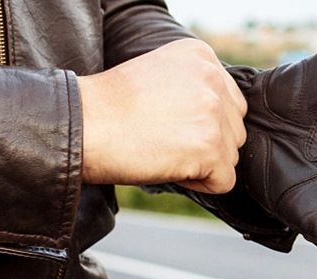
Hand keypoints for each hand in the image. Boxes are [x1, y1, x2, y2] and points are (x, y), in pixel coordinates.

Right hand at [79, 39, 245, 193]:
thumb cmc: (109, 107)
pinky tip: (168, 167)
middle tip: (163, 139)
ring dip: (201, 162)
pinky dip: (199, 183)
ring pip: (230, 154)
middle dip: (206, 142)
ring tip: (162, 150)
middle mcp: (213, 79)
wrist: (83, 124)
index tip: (167, 123)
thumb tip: (218, 120)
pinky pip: (224, 180)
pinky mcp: (210, 147)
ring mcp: (213, 113)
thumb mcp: (159, 76)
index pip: (228, 100)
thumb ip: (194, 88)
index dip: (200, 121)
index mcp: (201, 56)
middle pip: (234, 128)